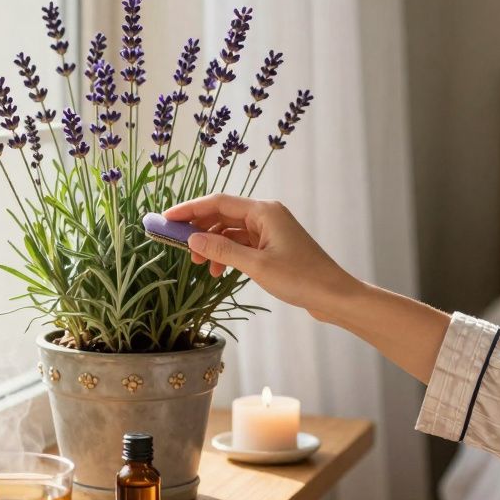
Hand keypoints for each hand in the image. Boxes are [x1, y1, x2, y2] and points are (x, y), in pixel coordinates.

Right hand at [162, 194, 360, 318]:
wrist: (334, 296)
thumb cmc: (301, 278)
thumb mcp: (256, 266)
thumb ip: (222, 250)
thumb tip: (193, 239)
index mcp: (264, 211)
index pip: (217, 202)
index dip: (189, 210)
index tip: (166, 219)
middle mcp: (267, 215)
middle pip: (222, 214)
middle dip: (199, 229)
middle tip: (178, 246)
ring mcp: (270, 230)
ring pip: (230, 231)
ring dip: (212, 244)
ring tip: (199, 265)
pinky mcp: (273, 246)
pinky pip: (242, 243)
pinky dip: (227, 254)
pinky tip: (218, 271)